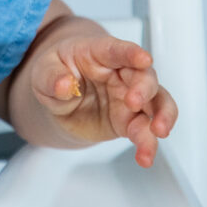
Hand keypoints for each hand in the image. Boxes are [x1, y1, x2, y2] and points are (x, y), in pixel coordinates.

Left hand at [32, 34, 177, 166]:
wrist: (59, 95)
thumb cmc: (56, 72)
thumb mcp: (43, 71)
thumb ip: (52, 77)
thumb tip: (64, 86)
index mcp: (100, 53)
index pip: (118, 50)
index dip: (132, 53)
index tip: (144, 59)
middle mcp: (121, 73)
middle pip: (144, 76)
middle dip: (144, 89)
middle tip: (134, 102)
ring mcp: (129, 96)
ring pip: (157, 103)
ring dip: (162, 116)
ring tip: (158, 132)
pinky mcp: (130, 120)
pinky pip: (145, 130)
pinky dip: (148, 143)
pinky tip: (145, 156)